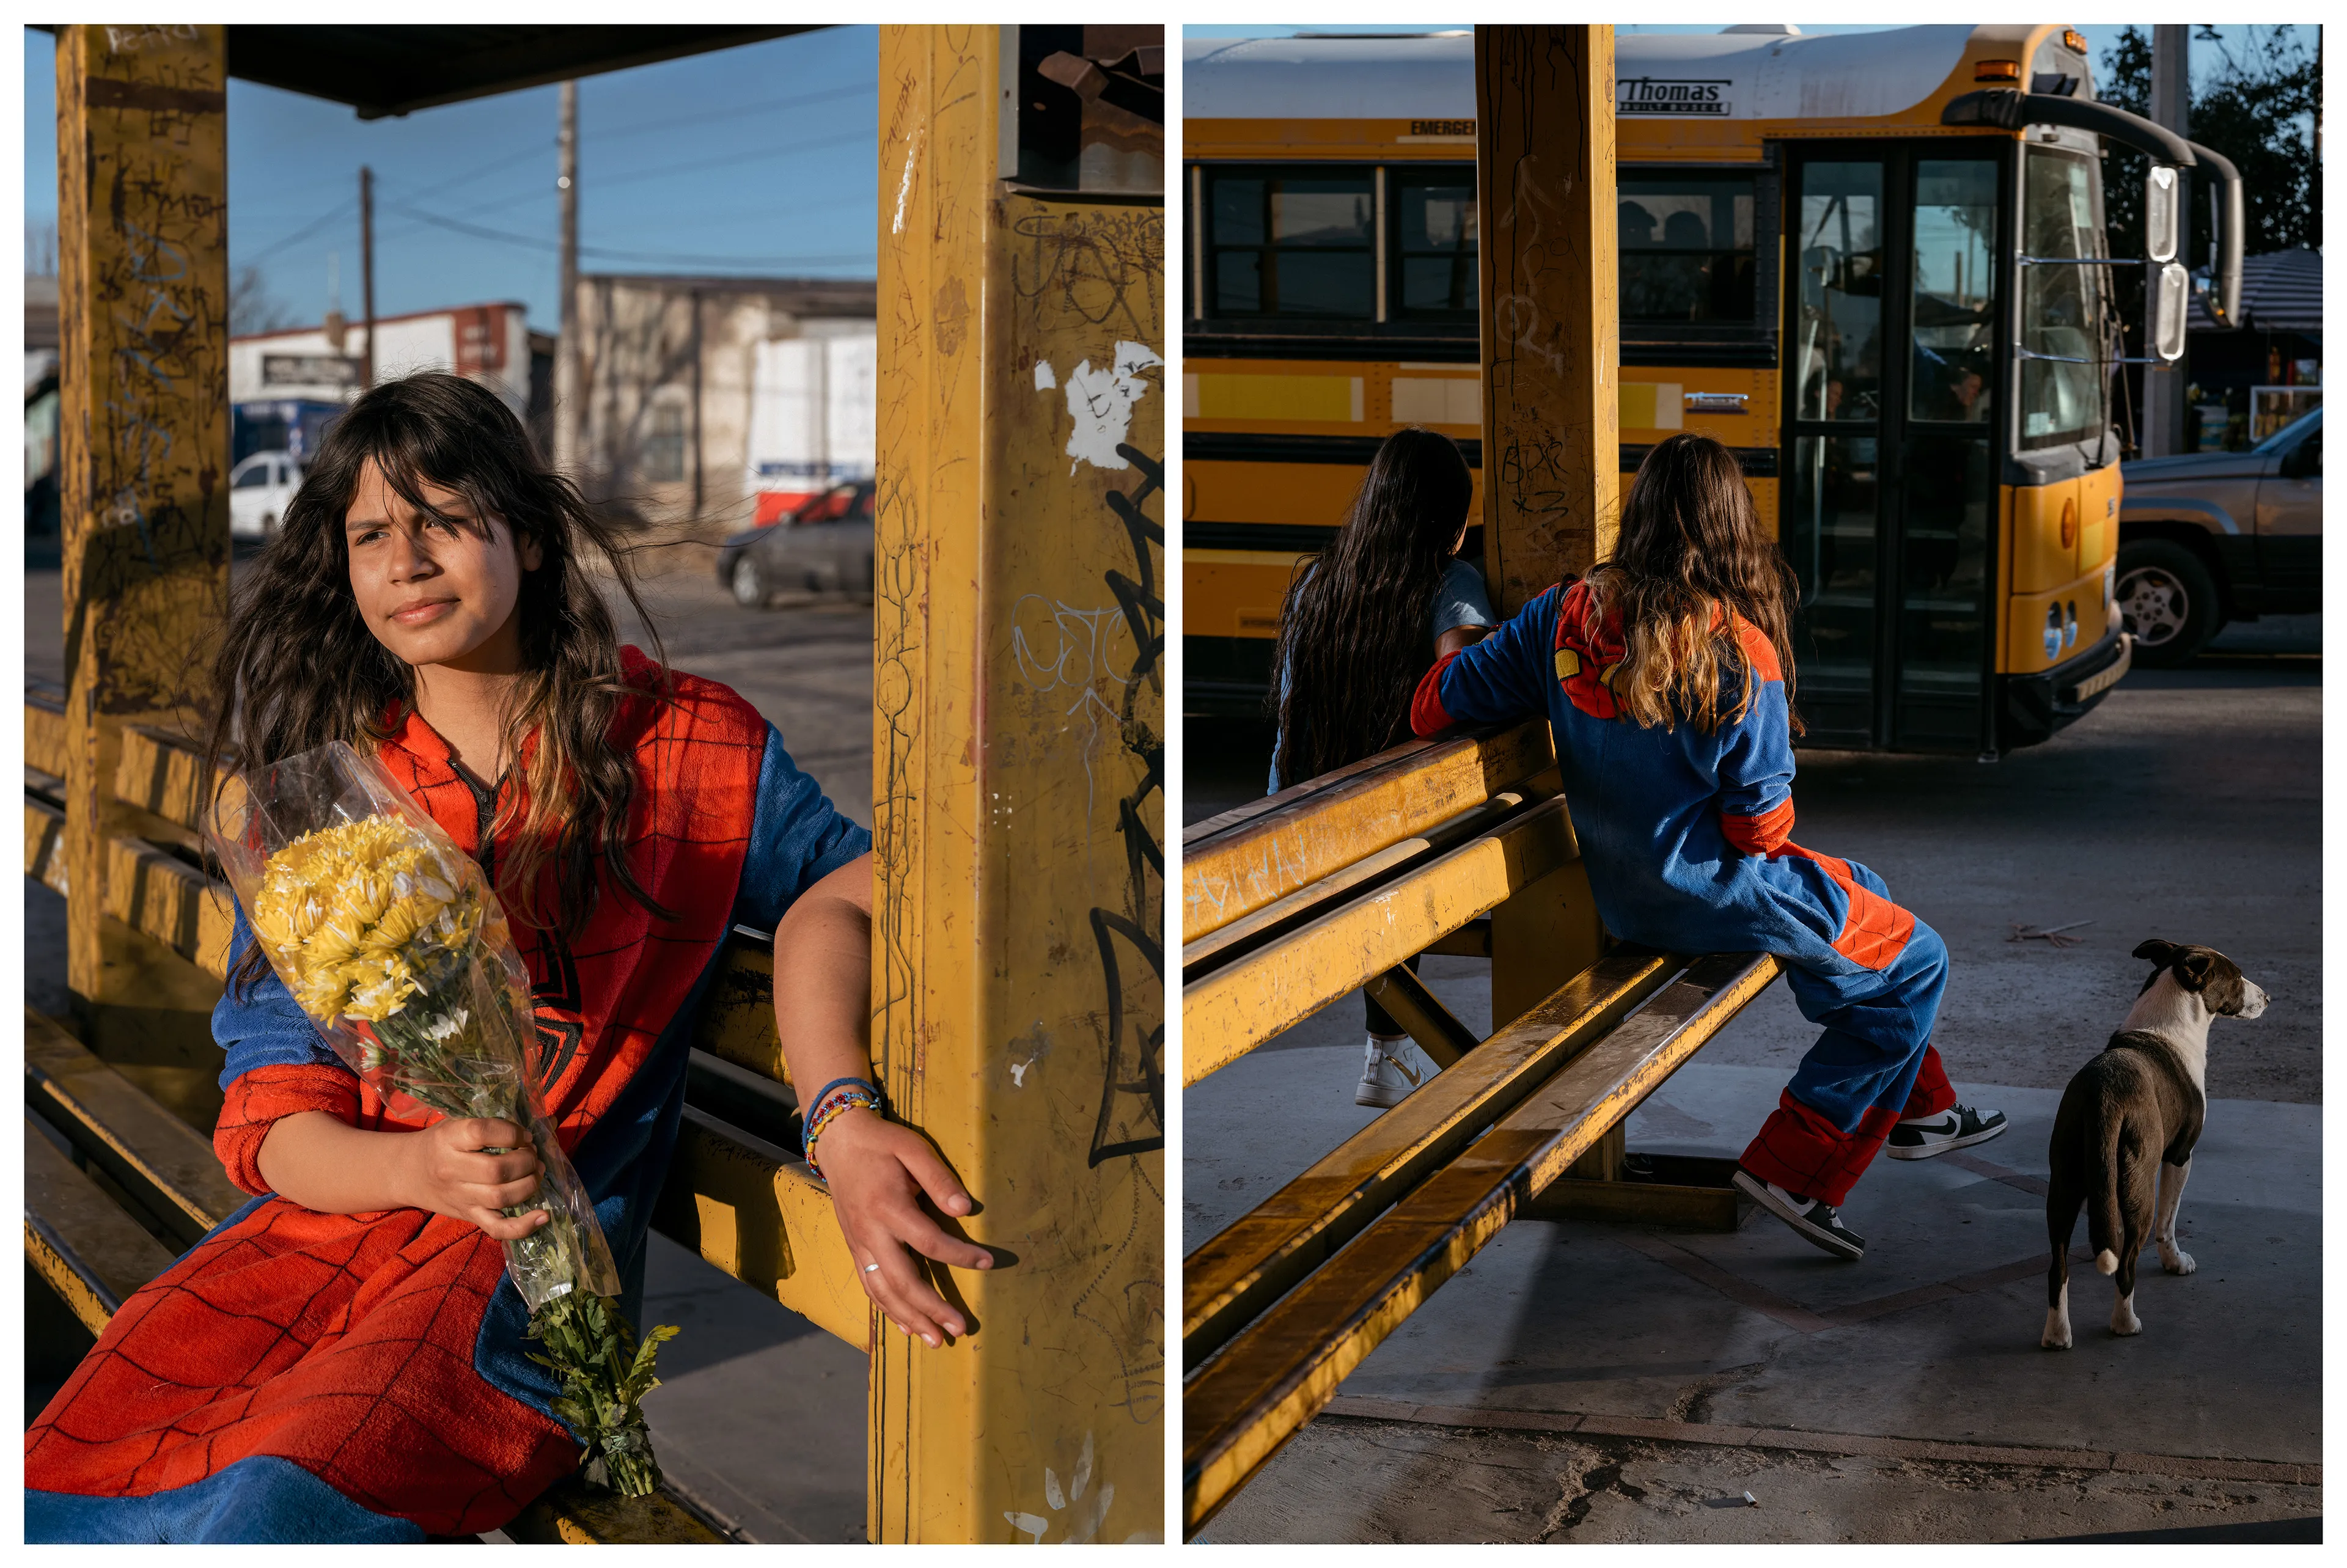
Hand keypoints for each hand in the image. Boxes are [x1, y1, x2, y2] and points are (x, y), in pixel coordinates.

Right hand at [401, 1117, 549, 1241]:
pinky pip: (497, 1228)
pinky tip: (543, 1215)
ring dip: (530, 1184)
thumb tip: (550, 1121)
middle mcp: (451, 1169)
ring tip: (536, 1172)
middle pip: (497, 1170)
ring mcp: (460, 1196)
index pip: (483, 1132)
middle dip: (526, 1160)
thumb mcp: (460, 1123)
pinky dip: (523, 1226)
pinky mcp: (468, 1216)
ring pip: (502, 1197)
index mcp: (448, 1138)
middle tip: (533, 1154)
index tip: (524, 1134)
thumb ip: (498, 1122)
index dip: (512, 1132)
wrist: (408, 1172)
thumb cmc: (441, 1143)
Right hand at [813, 1107, 992, 1347]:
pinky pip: (869, 1286)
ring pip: (883, 1292)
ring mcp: (859, 1244)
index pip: (930, 1242)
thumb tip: (965, 1209)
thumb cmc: (881, 1143)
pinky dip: (888, 1310)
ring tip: (936, 1339)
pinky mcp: (853, 1249)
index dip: (961, 1256)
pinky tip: (905, 1326)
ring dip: (910, 1319)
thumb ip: (939, 1179)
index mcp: (889, 1207)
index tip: (988, 1263)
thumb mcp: (913, 1148)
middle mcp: (871, 1233)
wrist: (838, 1141)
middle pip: (903, 1280)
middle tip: (960, 1328)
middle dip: (933, 1308)